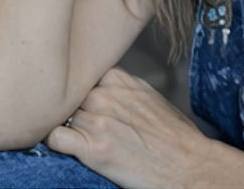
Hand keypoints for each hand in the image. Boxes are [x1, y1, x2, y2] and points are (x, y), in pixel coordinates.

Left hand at [46, 68, 212, 188]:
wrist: (190, 167)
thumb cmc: (175, 137)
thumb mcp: (150, 98)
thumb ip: (123, 89)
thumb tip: (104, 89)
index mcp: (120, 80)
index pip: (82, 76)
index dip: (80, 91)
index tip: (81, 103)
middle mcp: (106, 96)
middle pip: (69, 96)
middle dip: (70, 110)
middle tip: (79, 126)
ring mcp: (98, 121)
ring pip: (60, 115)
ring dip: (62, 127)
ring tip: (74, 140)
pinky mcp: (93, 150)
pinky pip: (54, 139)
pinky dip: (53, 144)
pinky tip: (65, 150)